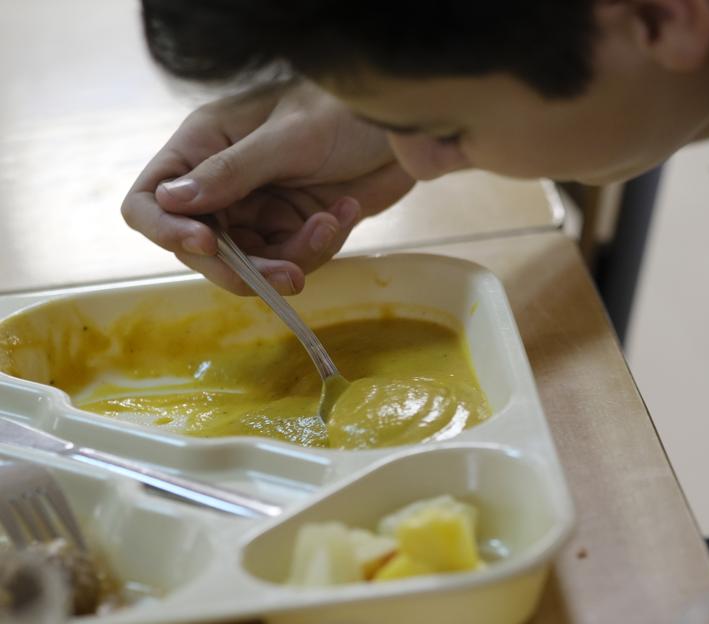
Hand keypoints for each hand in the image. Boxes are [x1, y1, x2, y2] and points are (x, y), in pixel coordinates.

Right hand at [122, 81, 416, 294]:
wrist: (404, 124)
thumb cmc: (342, 110)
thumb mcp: (287, 139)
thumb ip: (231, 171)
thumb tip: (169, 201)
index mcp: (202, 147)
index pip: (150, 200)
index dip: (167, 230)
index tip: (206, 245)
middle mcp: (223, 182)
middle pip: (204, 249)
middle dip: (246, 268)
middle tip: (289, 275)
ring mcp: (260, 207)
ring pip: (253, 263)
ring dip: (294, 257)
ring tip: (330, 223)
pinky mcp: (297, 225)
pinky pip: (295, 257)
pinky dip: (322, 244)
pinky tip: (346, 210)